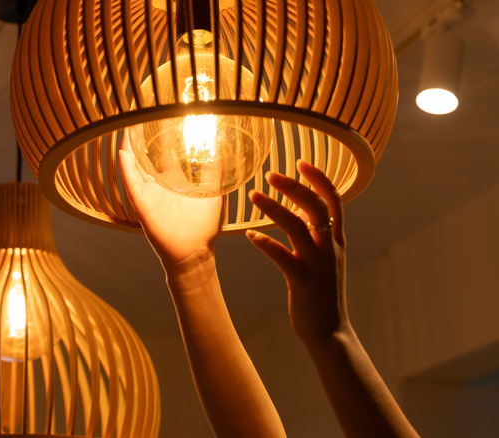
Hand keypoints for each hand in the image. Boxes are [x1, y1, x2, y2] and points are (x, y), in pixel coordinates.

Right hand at [118, 129, 221, 271]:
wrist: (194, 251)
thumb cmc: (203, 225)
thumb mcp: (212, 191)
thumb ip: (214, 170)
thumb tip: (222, 147)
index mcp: (174, 180)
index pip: (165, 152)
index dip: (163, 135)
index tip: (163, 115)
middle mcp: (158, 185)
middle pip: (145, 155)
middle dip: (141, 136)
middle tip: (138, 114)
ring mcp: (148, 194)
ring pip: (134, 166)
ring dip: (129, 147)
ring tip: (125, 127)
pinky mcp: (142, 205)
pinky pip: (131, 185)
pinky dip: (126, 170)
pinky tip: (123, 154)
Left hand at [246, 161, 348, 339]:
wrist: (329, 330)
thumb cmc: (321, 291)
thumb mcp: (325, 258)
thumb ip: (317, 233)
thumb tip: (302, 209)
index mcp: (336, 240)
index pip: (334, 200)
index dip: (319, 178)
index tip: (301, 161)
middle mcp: (330, 248)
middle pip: (317, 207)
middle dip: (295, 187)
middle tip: (270, 174)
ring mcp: (318, 265)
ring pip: (298, 228)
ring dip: (274, 209)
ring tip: (253, 196)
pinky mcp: (303, 282)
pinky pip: (283, 257)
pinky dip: (266, 243)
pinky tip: (250, 235)